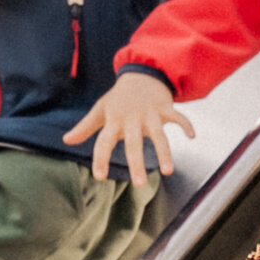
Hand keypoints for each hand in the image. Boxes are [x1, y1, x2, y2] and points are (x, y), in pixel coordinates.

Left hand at [61, 72, 192, 186]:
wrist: (140, 75)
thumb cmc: (118, 98)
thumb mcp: (100, 110)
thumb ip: (85, 127)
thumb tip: (66, 140)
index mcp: (114, 121)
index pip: (104, 142)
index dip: (100, 158)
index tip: (99, 176)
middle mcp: (132, 119)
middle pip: (133, 143)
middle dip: (136, 163)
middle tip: (138, 184)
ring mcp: (150, 114)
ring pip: (159, 135)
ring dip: (164, 152)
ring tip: (168, 171)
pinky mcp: (166, 108)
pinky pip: (178, 117)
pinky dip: (186, 125)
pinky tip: (192, 136)